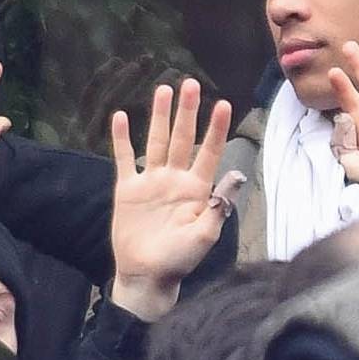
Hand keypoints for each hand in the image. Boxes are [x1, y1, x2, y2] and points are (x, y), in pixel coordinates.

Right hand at [108, 79, 236, 320]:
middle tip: (190, 83)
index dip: (216, 128)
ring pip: (156, 141)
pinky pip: (124, 159)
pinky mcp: (127, 190)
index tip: (224, 104)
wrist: (146, 276)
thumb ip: (220, 205)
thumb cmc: (179, 260)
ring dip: (159, 116)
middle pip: (182, 138)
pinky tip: (121, 117)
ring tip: (162, 89)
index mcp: (197, 189)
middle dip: (187, 112)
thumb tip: (236, 174)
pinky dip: (122, 139)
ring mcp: (151, 182)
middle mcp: (175, 180)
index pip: (209, 151)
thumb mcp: (205, 235)